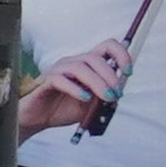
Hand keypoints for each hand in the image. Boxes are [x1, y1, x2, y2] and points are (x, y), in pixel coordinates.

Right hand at [16, 45, 131, 132]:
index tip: (128, 72)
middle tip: (115, 93)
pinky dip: (76, 89)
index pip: (106, 47)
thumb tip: (118, 91)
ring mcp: (57, 71)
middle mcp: (72, 63)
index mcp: (86, 65)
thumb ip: (104, 95)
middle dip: (110, 75)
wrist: (37, 119)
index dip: (121, 55)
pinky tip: (84, 98)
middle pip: (94, 57)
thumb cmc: (62, 107)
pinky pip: (60, 79)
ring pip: (79, 67)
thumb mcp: (92, 104)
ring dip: (97, 83)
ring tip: (105, 98)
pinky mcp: (45, 82)